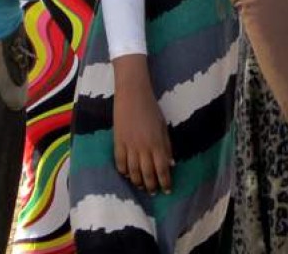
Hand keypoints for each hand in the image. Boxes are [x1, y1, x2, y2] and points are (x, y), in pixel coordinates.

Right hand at [112, 58, 172, 193]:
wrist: (132, 94)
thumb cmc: (151, 108)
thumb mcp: (163, 126)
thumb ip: (166, 146)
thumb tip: (170, 164)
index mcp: (157, 143)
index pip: (162, 169)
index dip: (165, 182)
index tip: (167, 190)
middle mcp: (143, 148)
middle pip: (147, 173)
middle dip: (151, 185)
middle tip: (154, 192)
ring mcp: (129, 146)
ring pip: (133, 171)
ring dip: (138, 181)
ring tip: (141, 187)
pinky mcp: (117, 141)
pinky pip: (119, 162)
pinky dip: (123, 171)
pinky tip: (127, 175)